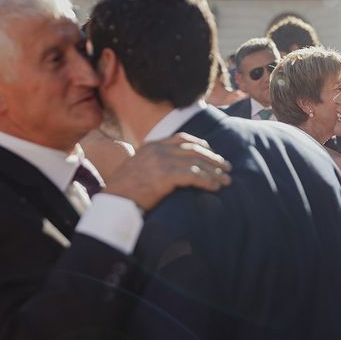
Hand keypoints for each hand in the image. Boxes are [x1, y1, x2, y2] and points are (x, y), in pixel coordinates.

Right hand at [104, 133, 231, 209]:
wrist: (113, 201)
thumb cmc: (125, 190)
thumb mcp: (138, 167)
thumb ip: (154, 163)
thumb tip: (173, 170)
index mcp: (152, 145)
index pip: (182, 139)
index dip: (200, 145)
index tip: (212, 152)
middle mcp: (158, 150)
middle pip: (193, 149)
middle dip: (213, 158)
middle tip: (227, 167)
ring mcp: (161, 162)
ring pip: (196, 162)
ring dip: (214, 172)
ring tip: (226, 180)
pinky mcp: (164, 176)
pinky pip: (192, 175)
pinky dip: (207, 180)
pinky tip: (215, 187)